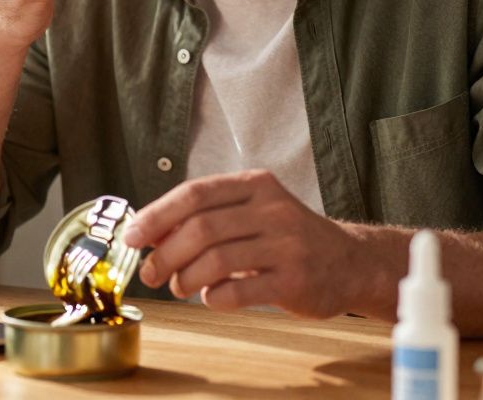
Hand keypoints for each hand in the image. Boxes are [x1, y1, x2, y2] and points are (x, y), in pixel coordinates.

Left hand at [122, 170, 364, 318]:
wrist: (350, 262)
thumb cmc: (287, 238)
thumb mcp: (251, 212)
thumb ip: (206, 217)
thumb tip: (148, 233)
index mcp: (255, 185)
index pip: (195, 194)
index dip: (157, 215)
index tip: (132, 237)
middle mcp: (273, 210)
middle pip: (201, 229)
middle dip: (165, 254)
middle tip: (150, 273)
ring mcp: (287, 245)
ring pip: (216, 260)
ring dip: (185, 278)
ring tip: (179, 287)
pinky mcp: (296, 281)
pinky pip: (240, 291)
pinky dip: (214, 297)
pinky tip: (212, 297)